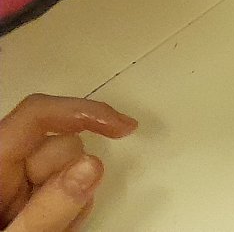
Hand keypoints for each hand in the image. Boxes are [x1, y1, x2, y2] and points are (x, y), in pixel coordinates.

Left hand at [0, 95, 136, 231]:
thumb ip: (47, 211)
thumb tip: (91, 166)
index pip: (36, 116)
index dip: (82, 112)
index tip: (123, 128)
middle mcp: (1, 169)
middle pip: (59, 145)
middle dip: (72, 177)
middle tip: (58, 223)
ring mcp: (13, 187)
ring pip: (69, 168)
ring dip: (73, 200)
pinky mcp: (25, 203)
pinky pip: (66, 191)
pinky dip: (70, 211)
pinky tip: (54, 231)